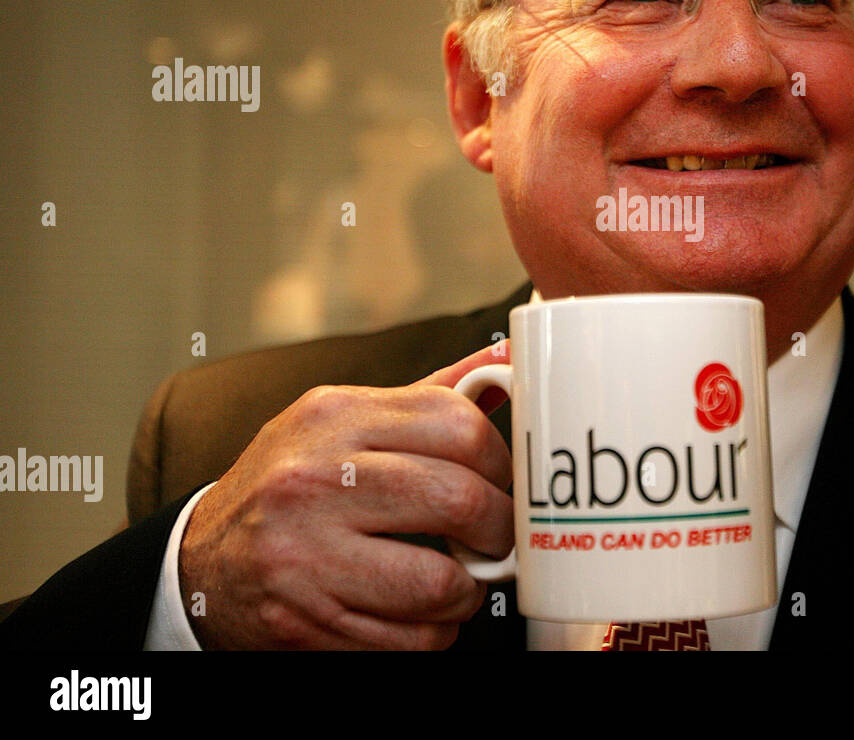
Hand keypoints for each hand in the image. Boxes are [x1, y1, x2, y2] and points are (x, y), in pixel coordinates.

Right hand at [178, 343, 513, 649]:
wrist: (201, 560)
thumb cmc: (290, 484)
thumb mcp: (345, 420)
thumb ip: (428, 396)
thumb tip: (507, 358)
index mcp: (336, 416)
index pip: (458, 425)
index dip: (502, 461)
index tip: (502, 481)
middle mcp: (315, 479)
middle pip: (458, 499)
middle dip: (498, 527)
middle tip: (494, 537)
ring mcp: (305, 553)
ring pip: (440, 581)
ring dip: (469, 590)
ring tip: (458, 579)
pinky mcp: (304, 619)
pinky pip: (410, 638)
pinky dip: (434, 631)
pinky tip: (419, 612)